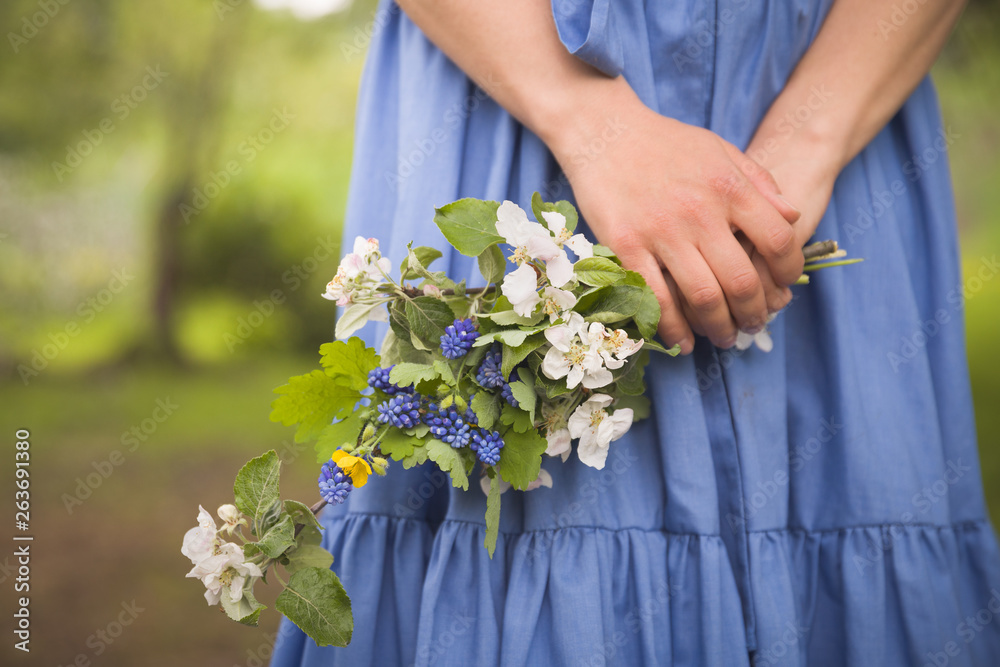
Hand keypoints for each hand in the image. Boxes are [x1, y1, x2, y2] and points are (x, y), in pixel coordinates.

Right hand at [545, 82, 803, 352]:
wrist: (605, 132)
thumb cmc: (665, 142)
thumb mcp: (721, 150)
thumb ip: (760, 183)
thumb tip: (793, 218)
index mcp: (729, 188)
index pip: (777, 240)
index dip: (788, 271)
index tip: (784, 286)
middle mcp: (700, 213)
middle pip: (742, 280)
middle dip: (754, 312)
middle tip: (754, 324)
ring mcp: (661, 232)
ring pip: (702, 297)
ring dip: (718, 327)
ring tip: (723, 337)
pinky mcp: (626, 246)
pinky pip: (656, 298)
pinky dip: (673, 328)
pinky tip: (682, 340)